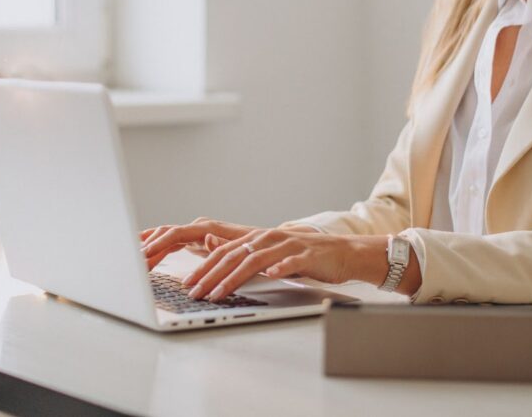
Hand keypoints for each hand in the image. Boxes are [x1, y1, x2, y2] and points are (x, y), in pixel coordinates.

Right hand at [139, 218, 258, 270]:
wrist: (270, 244)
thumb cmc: (257, 248)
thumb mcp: (244, 249)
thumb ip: (223, 245)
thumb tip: (207, 238)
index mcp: (208, 228)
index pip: (176, 233)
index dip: (158, 243)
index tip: (142, 254)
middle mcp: (200, 228)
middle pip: (167, 234)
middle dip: (148, 247)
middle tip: (130, 262)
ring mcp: (197, 233)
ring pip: (166, 237)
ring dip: (149, 248)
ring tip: (131, 261)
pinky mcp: (196, 241)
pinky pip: (171, 243)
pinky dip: (157, 248)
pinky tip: (143, 253)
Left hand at [144, 225, 386, 301]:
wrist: (343, 253)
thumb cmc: (305, 258)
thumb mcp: (272, 256)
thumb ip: (247, 257)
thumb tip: (217, 257)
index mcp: (259, 239)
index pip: (224, 252)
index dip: (204, 267)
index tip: (188, 284)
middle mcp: (270, 238)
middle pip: (234, 256)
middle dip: (211, 275)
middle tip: (194, 292)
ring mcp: (288, 246)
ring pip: (256, 260)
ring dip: (234, 277)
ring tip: (218, 292)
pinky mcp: (308, 255)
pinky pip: (291, 262)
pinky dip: (279, 268)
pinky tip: (270, 275)